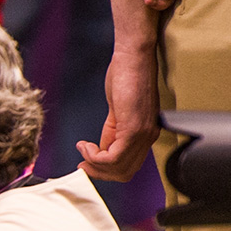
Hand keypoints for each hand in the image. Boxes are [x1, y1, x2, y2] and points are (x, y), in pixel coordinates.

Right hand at [79, 47, 159, 180]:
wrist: (133, 57)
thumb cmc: (127, 75)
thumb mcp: (117, 112)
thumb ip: (111, 133)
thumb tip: (101, 150)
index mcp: (145, 134)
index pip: (128, 166)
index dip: (105, 171)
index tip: (87, 164)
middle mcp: (147, 137)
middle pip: (124, 173)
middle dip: (99, 172)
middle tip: (83, 164)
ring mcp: (142, 134)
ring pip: (118, 168)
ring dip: (95, 164)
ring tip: (83, 150)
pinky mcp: (133, 129)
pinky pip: (113, 157)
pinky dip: (95, 156)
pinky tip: (86, 145)